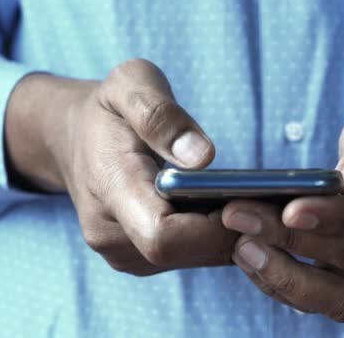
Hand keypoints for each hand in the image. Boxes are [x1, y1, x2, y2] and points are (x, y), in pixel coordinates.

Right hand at [5, 59, 237, 274]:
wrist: (74, 139)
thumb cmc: (107, 110)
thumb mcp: (130, 85)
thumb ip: (161, 116)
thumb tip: (202, 157)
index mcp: (110, 189)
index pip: (163, 237)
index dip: (212, 226)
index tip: (247, 196)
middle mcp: (111, 234)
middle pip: (186, 252)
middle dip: (233, 228)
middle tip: (269, 196)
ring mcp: (122, 252)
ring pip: (193, 258)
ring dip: (229, 234)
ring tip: (257, 200)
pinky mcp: (137, 257)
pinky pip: (188, 256)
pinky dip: (216, 237)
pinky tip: (232, 209)